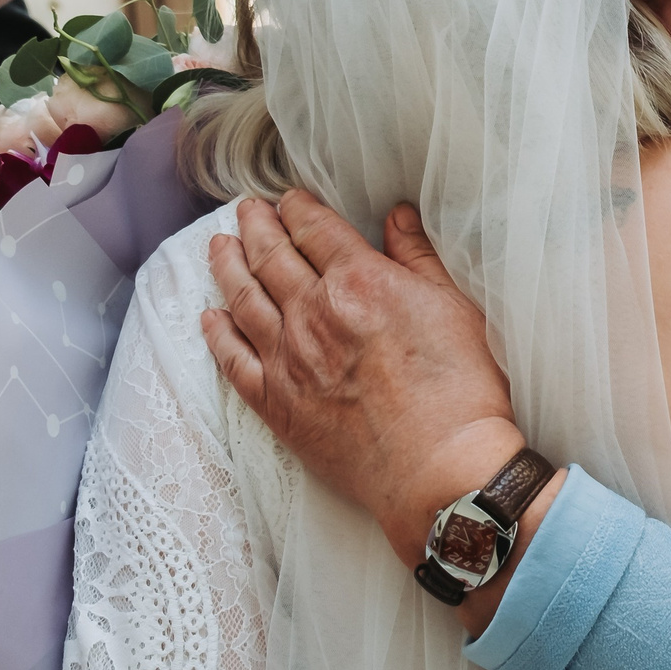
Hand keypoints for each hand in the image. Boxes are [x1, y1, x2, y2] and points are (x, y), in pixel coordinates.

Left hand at [202, 191, 547, 582]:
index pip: (315, 229)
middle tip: (245, 211)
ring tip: (219, 247)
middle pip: (272, 256)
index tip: (288, 200)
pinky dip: (217, 334)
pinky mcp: (277, 404)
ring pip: (243, 299)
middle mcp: (313, 313)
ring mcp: (288, 359)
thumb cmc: (459, 390)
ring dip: (228, 267)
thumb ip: (419, 258)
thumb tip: (398, 217)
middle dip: (256, 227)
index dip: (298, 208)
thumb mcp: (455, 308)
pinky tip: (211, 317)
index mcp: (359, 281)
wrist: (438, 469)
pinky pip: (233, 360)